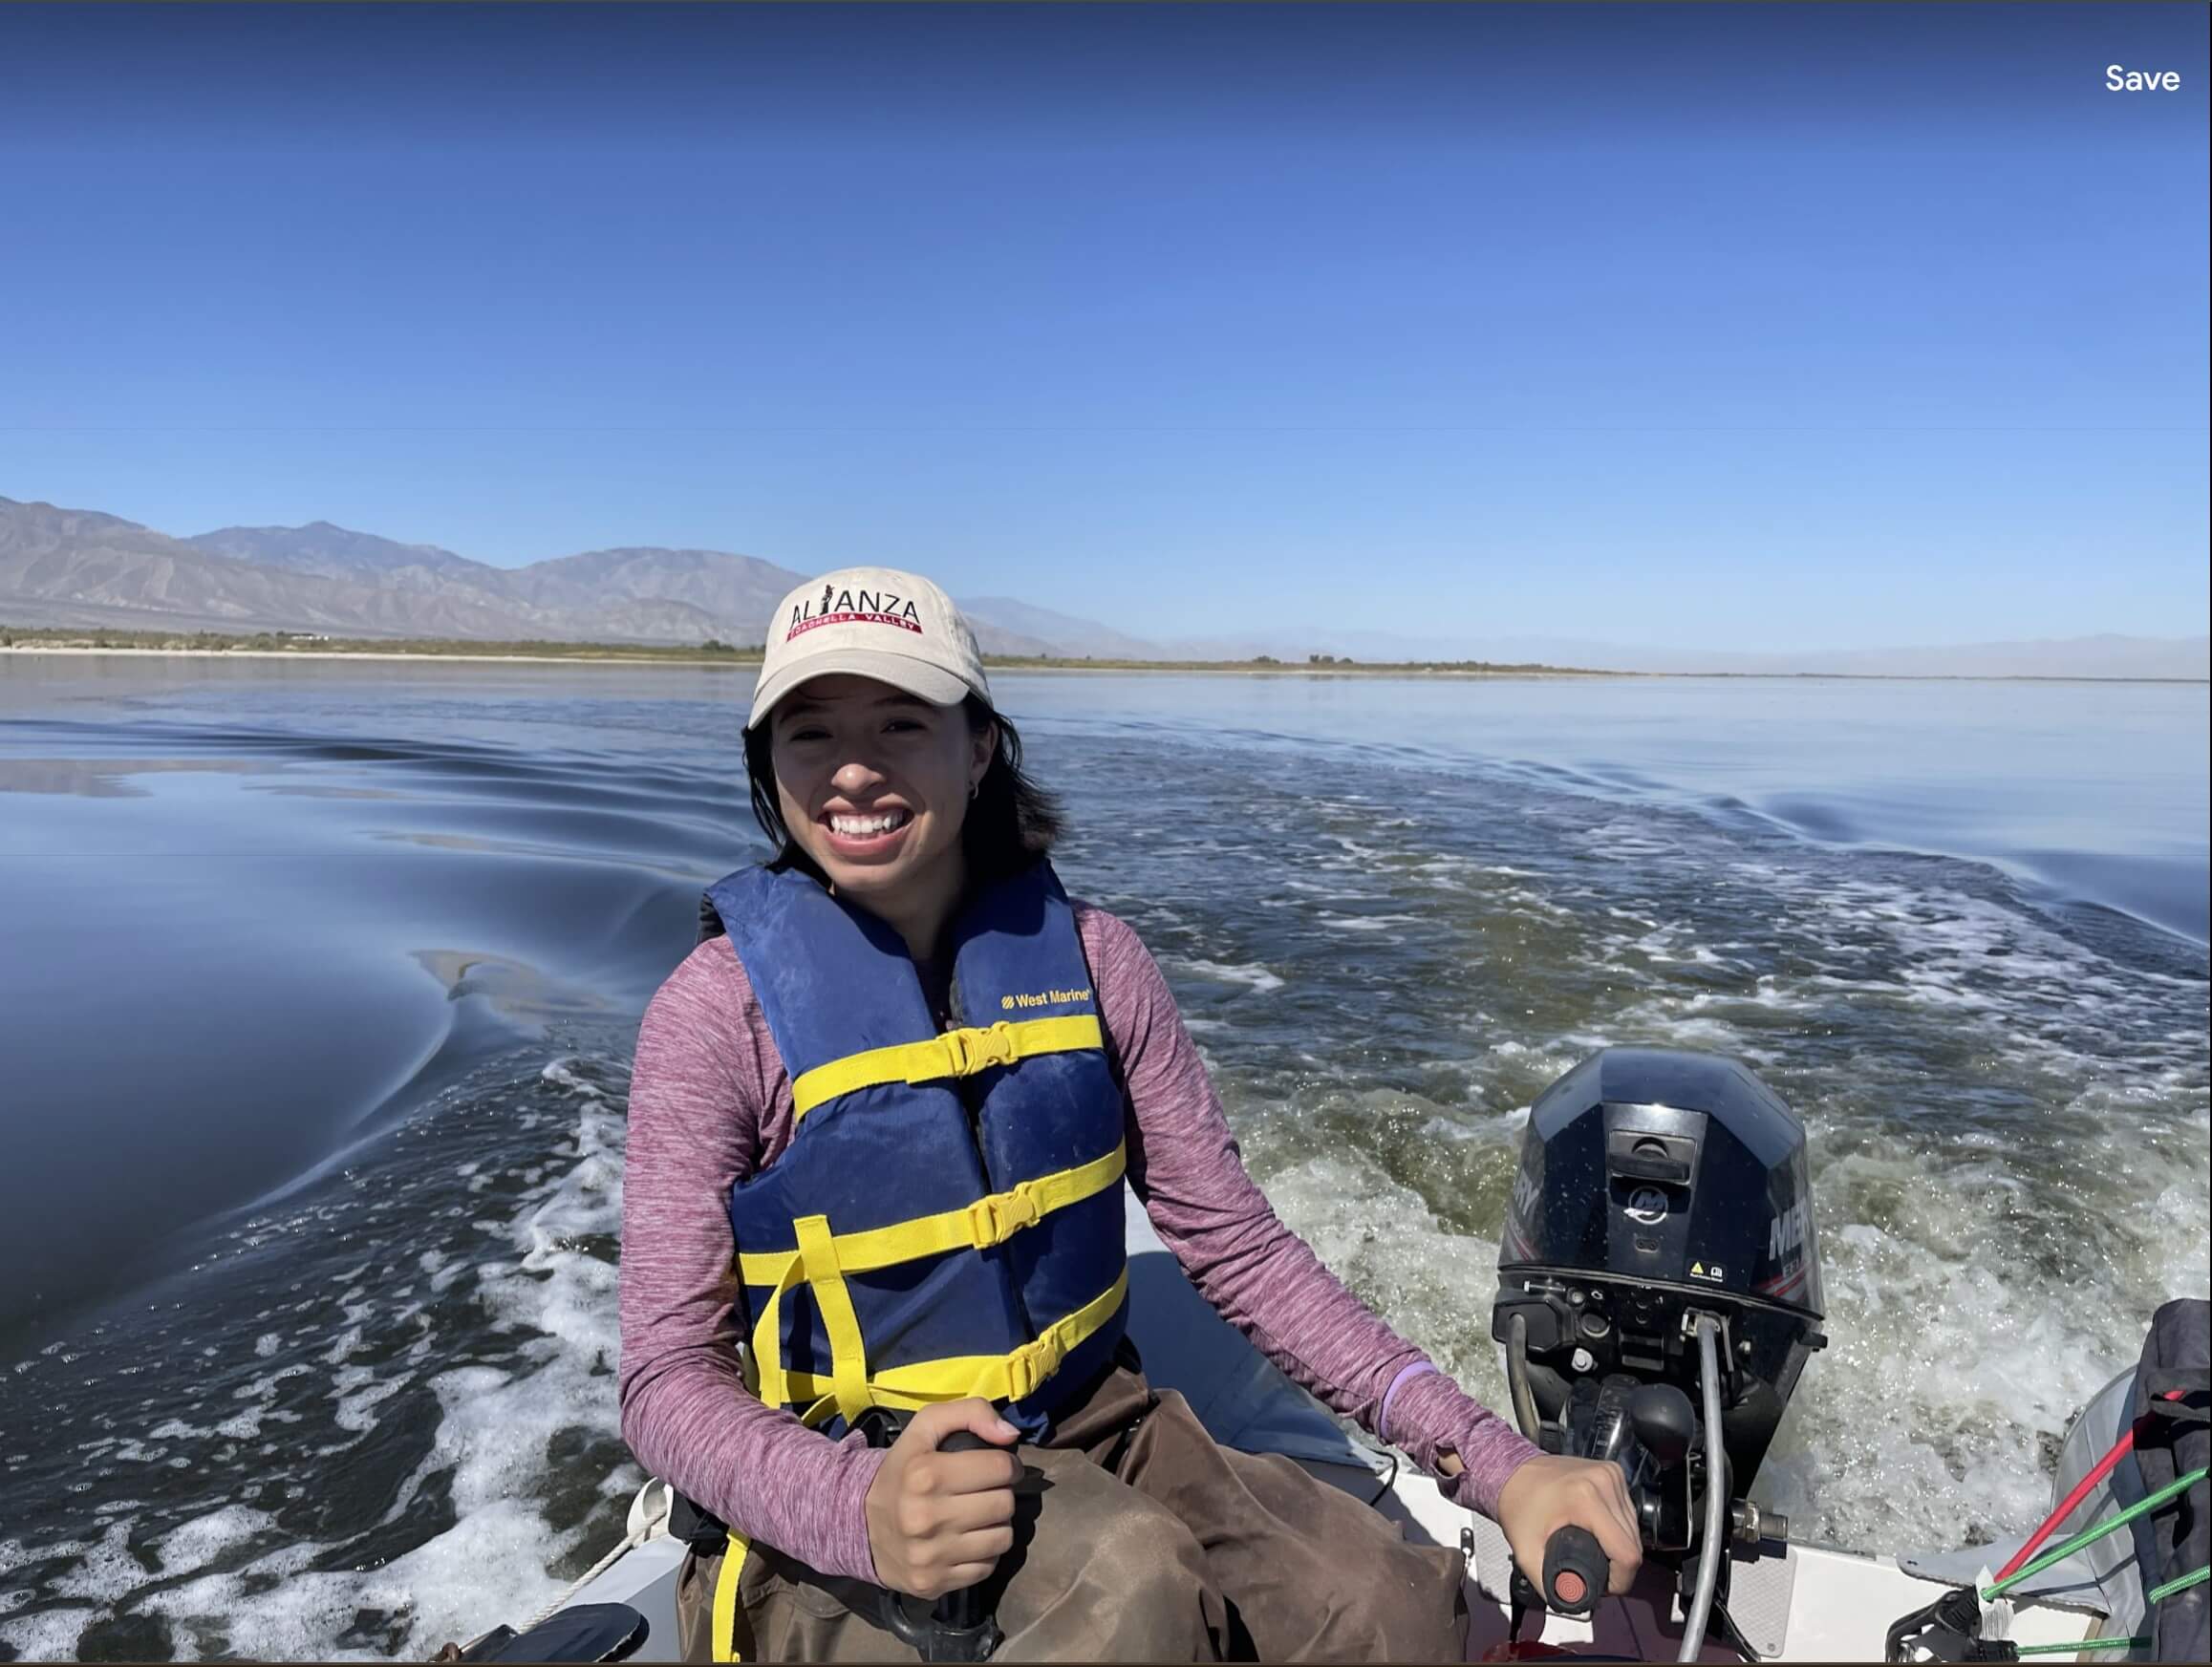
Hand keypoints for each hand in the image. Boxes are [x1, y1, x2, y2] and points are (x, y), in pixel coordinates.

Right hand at [863, 1399, 1021, 1600]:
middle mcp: (927, 1518)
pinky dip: (984, 1553)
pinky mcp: (934, 1582)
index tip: (1000, 1467)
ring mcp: (930, 1555)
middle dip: (1002, 1494)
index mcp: (926, 1475)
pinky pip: (987, 1568)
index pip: (1000, 1468)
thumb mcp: (925, 1427)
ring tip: (980, 1516)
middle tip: (988, 1491)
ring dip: (997, 1525)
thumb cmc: (903, 1471)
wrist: (860, 1525)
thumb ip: (969, 1412)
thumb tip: (1010, 1435)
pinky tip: (967, 1541)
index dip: (1008, 1465)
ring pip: (1002, 1539)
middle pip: (1004, 1504)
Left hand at [1494, 1454, 1642, 1600]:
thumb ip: (1549, 1584)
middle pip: (1633, 1543)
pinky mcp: (1613, 1472)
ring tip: (1596, 1551)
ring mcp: (1610, 1474)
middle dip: (1618, 1567)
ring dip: (1621, 1546)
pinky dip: (1620, 1527)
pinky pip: (1628, 1511)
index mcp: (1585, 1498)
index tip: (1604, 1586)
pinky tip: (1601, 1532)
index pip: (1627, 1553)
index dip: (1620, 1580)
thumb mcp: (1527, 1552)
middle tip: (1594, 1569)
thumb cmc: (1517, 1504)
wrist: (1511, 1472)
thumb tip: (1574, 1604)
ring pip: (1634, 1528)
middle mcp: (1603, 1482)